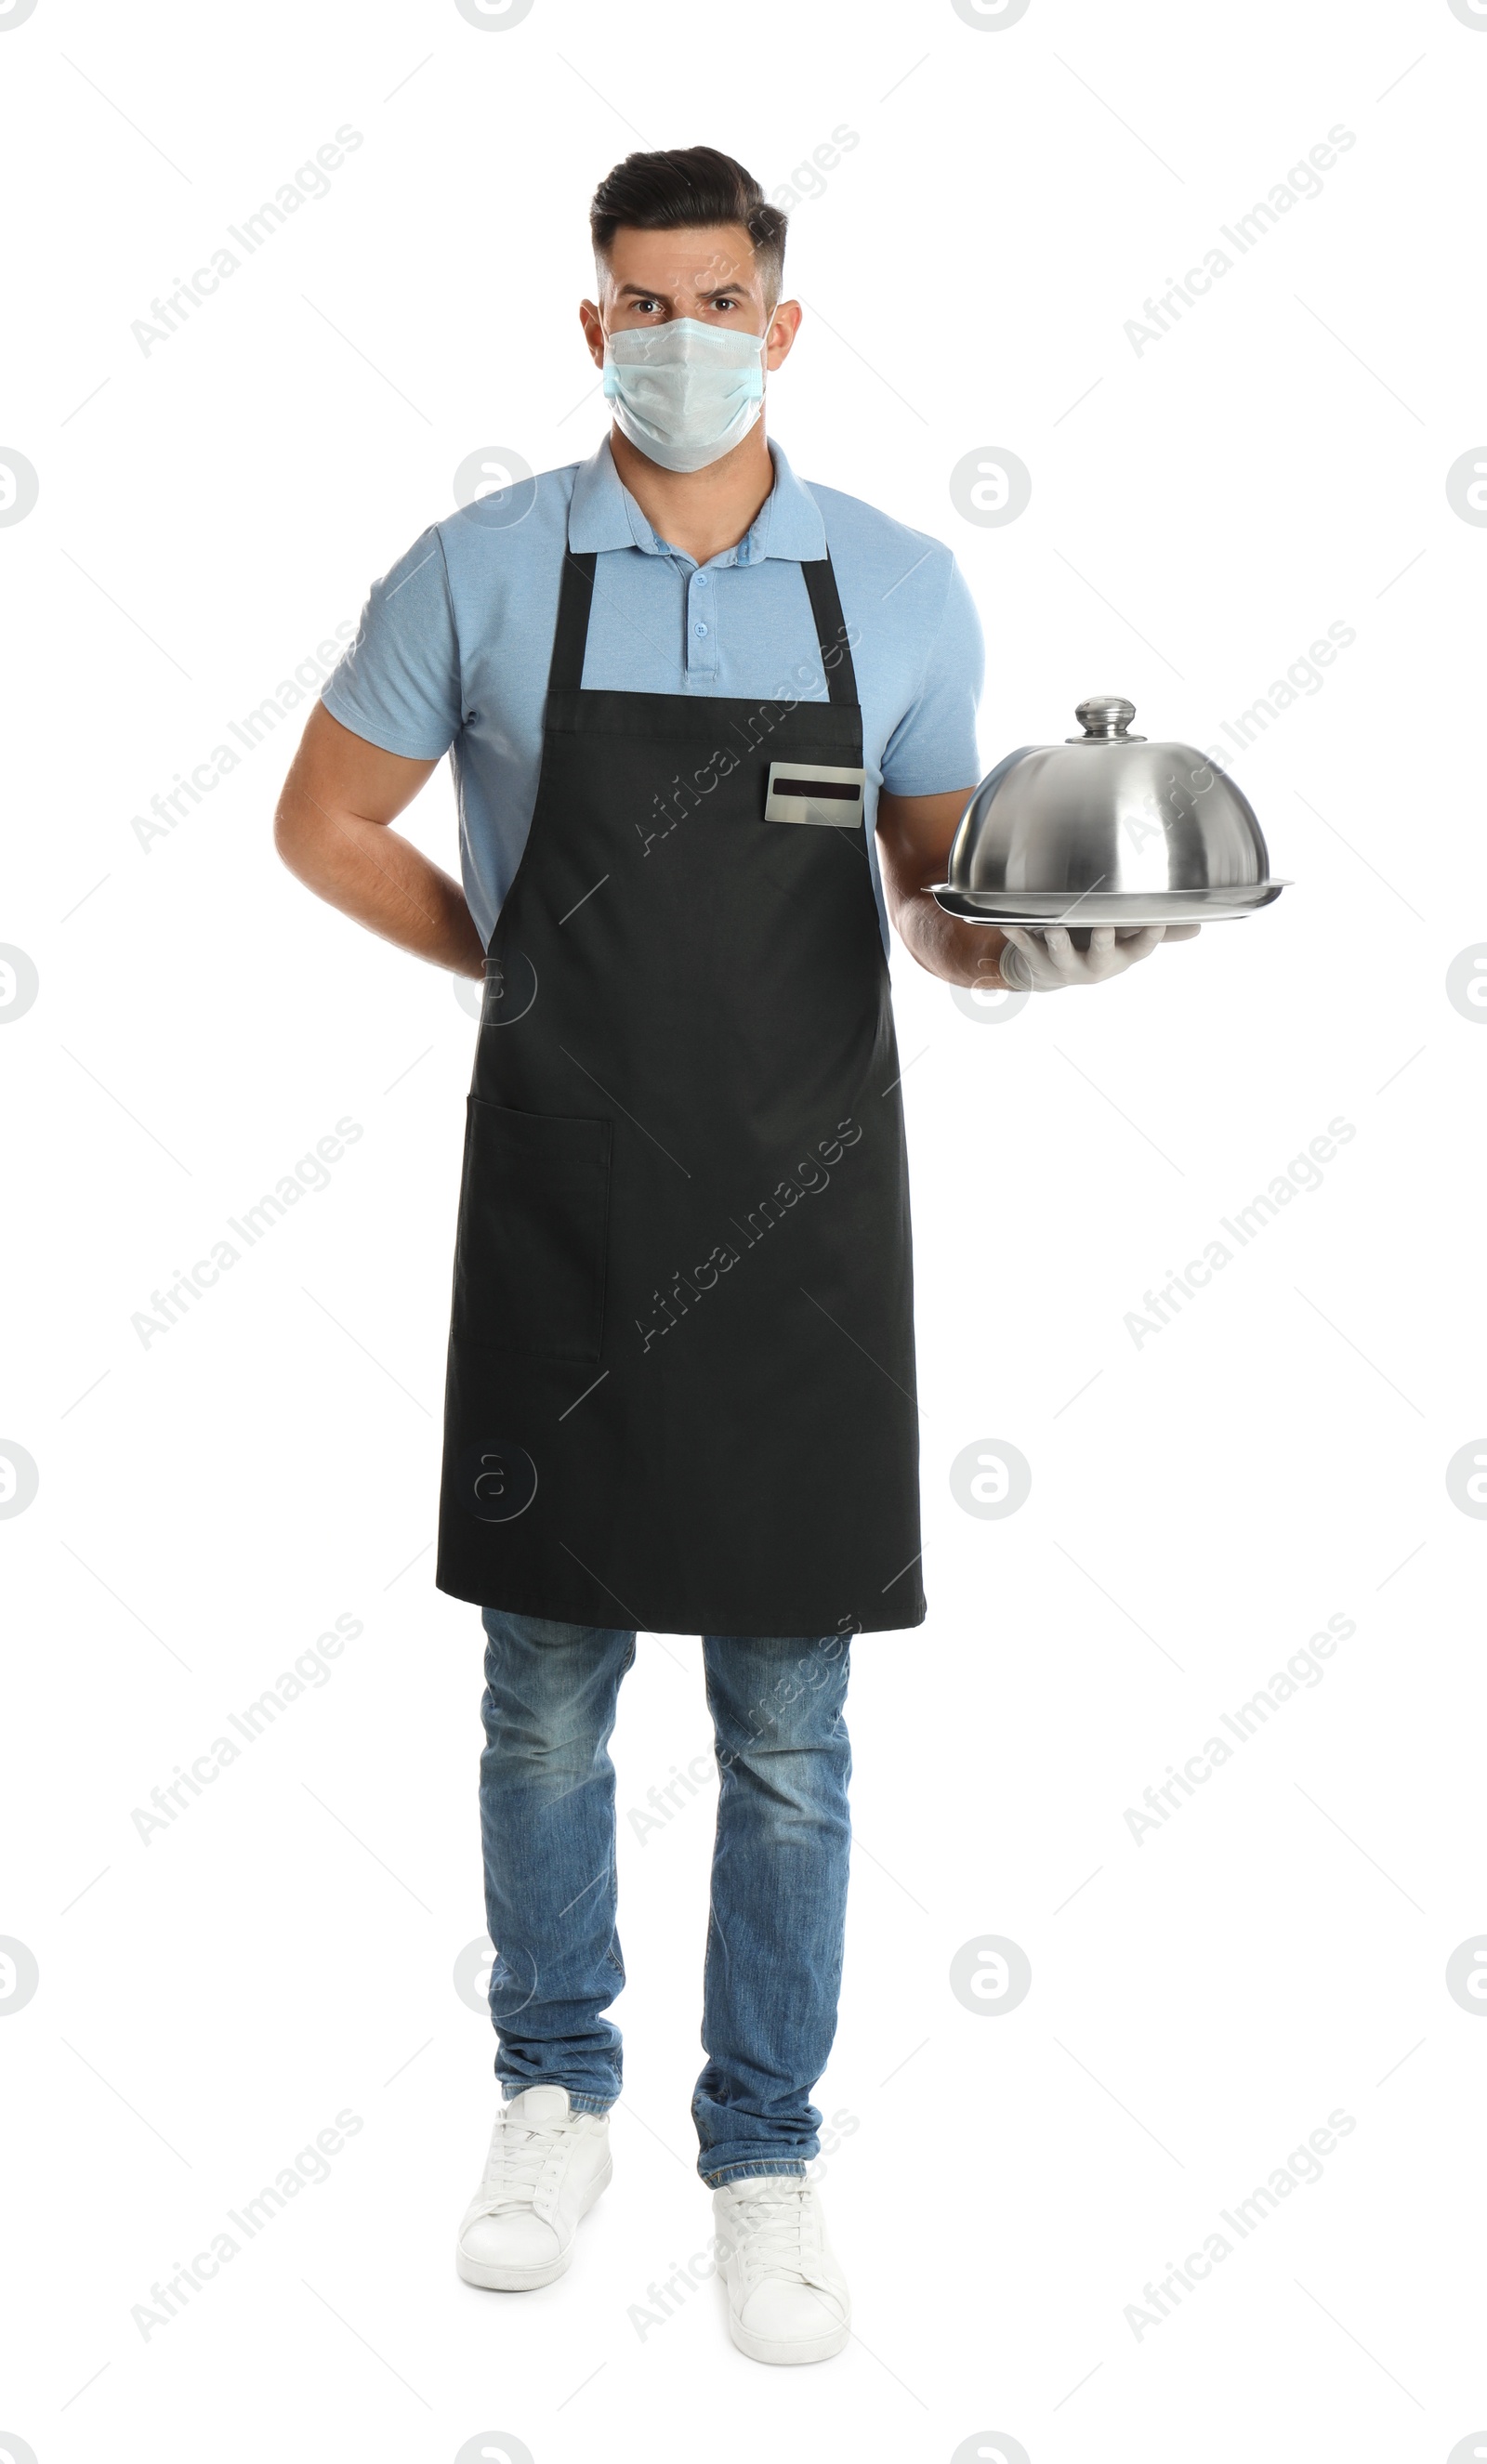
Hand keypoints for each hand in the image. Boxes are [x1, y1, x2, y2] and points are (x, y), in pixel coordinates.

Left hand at [999, 920, 1199, 991]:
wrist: (1052, 975)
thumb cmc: (1097, 949)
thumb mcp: (1127, 944)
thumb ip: (1154, 930)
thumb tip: (1198, 923)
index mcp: (1119, 959)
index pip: (1140, 950)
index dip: (1149, 938)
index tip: (1157, 924)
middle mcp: (1093, 966)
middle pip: (1101, 955)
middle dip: (1103, 941)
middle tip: (1104, 926)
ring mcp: (1063, 964)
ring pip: (1060, 953)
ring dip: (1057, 939)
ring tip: (1054, 926)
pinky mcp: (1036, 959)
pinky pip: (1024, 945)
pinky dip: (1016, 934)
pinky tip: (1007, 922)